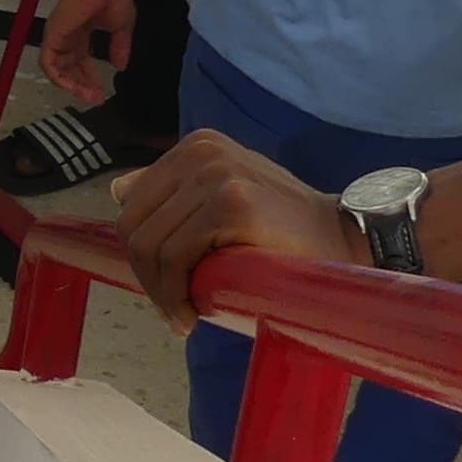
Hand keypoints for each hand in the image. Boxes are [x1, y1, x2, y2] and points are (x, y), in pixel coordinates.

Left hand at [38, 0, 134, 106]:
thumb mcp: (121, 27)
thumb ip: (119, 47)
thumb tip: (120, 66)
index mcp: (82, 31)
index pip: (81, 61)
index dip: (91, 77)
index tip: (102, 92)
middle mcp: (68, 35)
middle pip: (69, 68)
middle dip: (83, 85)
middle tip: (96, 98)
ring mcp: (58, 35)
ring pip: (58, 69)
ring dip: (72, 85)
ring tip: (90, 96)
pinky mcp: (53, 35)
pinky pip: (48, 63)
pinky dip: (59, 78)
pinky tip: (73, 88)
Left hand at [113, 131, 359, 330]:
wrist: (344, 242)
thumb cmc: (284, 232)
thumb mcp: (224, 200)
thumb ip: (175, 194)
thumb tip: (118, 189)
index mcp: (195, 147)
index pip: (133, 205)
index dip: (141, 255)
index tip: (164, 288)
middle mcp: (202, 151)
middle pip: (133, 225)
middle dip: (146, 276)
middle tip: (172, 309)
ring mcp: (215, 173)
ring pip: (149, 244)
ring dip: (160, 292)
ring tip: (184, 315)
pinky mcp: (230, 202)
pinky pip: (175, 256)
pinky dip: (176, 292)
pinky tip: (194, 312)